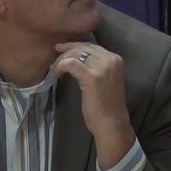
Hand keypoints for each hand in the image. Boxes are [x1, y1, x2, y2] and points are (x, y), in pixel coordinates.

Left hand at [51, 43, 135, 167]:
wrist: (111, 124)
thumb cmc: (107, 107)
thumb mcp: (105, 80)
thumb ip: (96, 68)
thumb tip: (77, 59)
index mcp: (115, 59)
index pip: (92, 46)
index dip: (74, 46)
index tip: (61, 50)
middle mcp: (111, 60)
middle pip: (83, 48)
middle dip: (67, 52)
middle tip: (55, 60)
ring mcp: (103, 68)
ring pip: (76, 54)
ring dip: (62, 60)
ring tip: (55, 70)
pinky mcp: (92, 77)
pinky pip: (71, 64)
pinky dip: (61, 66)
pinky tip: (57, 74)